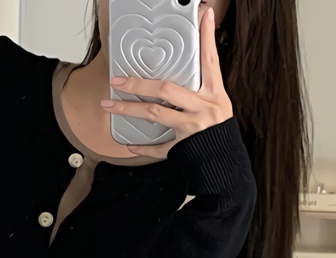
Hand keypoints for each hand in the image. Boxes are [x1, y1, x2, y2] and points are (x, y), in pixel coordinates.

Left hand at [100, 7, 233, 158]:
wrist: (225, 164)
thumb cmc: (220, 134)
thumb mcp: (219, 105)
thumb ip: (201, 90)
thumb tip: (181, 74)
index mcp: (214, 94)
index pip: (210, 60)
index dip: (207, 37)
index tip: (204, 16)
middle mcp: (203, 108)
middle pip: (167, 89)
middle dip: (139, 84)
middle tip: (118, 80)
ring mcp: (192, 128)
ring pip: (155, 114)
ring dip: (129, 109)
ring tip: (110, 105)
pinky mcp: (184, 148)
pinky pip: (159, 148)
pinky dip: (143, 147)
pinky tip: (129, 144)